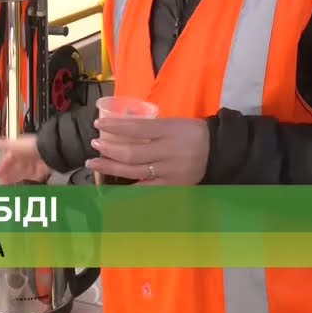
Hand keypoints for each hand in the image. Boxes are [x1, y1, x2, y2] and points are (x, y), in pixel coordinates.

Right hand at [0, 135, 50, 184]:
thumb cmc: (31, 145)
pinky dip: (24, 181)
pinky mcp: (39, 171)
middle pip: (14, 167)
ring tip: (6, 185)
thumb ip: (4, 144)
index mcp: (19, 149)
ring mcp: (33, 164)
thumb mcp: (14, 145)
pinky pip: (30, 177)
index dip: (2, 166)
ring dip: (13, 179)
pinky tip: (20, 184)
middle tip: (0, 181)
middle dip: (7, 174)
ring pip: (21, 173)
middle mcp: (26, 156)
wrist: (47, 151)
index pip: (8, 158)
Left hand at [85, 116, 209, 185]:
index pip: (136, 128)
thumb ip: (149, 126)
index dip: (115, 126)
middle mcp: (167, 152)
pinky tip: (111, 187)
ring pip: (135, 172)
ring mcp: (169, 172)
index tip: (98, 123)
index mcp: (168, 131)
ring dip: (111, 167)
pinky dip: (126, 189)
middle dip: (109, 149)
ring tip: (94, 163)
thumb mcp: (172, 122)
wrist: (217, 151)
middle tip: (94, 144)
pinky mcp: (171, 186)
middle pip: (132, 153)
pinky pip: (145, 189)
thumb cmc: (190, 133)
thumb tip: (120, 126)